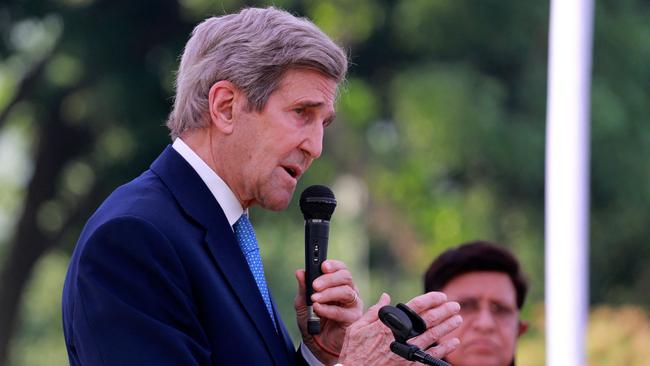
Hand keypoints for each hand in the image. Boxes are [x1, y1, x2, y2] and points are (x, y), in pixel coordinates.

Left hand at [295, 260, 363, 364]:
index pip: (340, 269)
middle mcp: (348, 292)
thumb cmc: (313, 321)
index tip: (323, 266)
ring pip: (346, 292)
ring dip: (329, 293)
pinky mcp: (353, 319)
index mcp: (338, 284)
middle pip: (346, 277)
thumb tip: (300, 272)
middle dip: (329, 279)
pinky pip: (342, 311)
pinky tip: (318, 309)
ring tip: (314, 298)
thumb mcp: (303, 303)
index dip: (333, 266)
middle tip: (315, 285)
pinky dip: (328, 309)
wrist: (316, 345)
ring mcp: (353, 305)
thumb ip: (303, 288)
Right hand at [337, 292, 461, 365]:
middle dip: (444, 311)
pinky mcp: (410, 365)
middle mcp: (400, 337)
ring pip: (433, 336)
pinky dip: (445, 349)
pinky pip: (431, 356)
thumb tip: (385, 296)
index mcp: (388, 324)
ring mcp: (407, 352)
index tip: (441, 296)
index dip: (430, 300)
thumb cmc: (353, 352)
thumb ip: (374, 311)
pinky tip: (454, 342)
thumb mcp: (357, 328)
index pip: (414, 307)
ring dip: (447, 327)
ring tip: (457, 319)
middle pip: (428, 320)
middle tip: (455, 306)